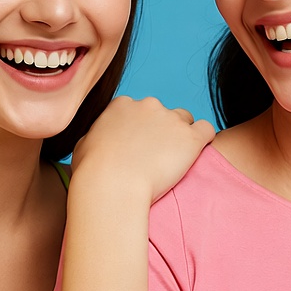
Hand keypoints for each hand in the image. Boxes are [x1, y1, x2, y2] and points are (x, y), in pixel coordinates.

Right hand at [71, 96, 214, 202]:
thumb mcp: (84, 144)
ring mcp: (171, 119)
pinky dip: (203, 140)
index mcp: (123, 104)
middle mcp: (148, 105)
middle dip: (161, 133)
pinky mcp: (190, 138)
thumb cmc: (91, 172)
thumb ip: (97, 135)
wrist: (111, 186)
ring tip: (173, 162)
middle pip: (163, 114)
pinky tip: (194, 156)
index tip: (138, 150)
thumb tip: (99, 139)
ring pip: (185, 121)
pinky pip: (206, 130)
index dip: (141, 131)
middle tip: (154, 159)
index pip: (140, 110)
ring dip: (181, 137)